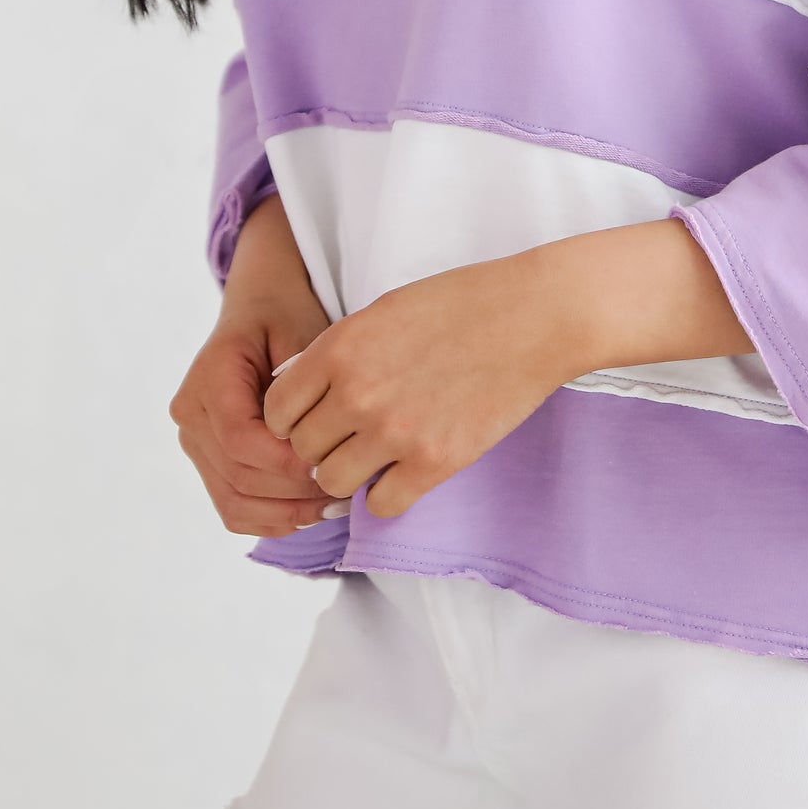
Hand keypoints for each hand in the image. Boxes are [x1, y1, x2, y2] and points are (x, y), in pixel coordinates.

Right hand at [169, 196, 334, 538]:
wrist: (262, 303)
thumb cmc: (288, 315)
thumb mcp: (304, 336)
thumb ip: (304, 392)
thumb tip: (314, 454)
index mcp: (211, 375)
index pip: (241, 440)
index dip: (287, 463)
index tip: (334, 464)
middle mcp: (192, 411)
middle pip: (238, 476)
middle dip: (294, 492)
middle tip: (347, 492)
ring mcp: (194, 438)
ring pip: (233, 499)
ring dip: (286, 513)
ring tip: (335, 507)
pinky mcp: (206, 457)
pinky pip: (232, 504)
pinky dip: (271, 517)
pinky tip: (311, 512)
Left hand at [261, 249, 578, 520]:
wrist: (532, 317)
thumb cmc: (461, 304)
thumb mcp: (382, 311)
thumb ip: (336, 353)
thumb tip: (299, 392)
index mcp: (340, 348)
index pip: (276, 410)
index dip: (291, 419)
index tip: (315, 416)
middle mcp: (358, 393)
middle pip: (302, 451)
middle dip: (321, 446)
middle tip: (351, 436)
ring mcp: (395, 431)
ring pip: (333, 483)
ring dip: (349, 474)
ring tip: (376, 455)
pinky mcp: (434, 462)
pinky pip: (382, 504)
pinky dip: (388, 494)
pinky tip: (405, 471)